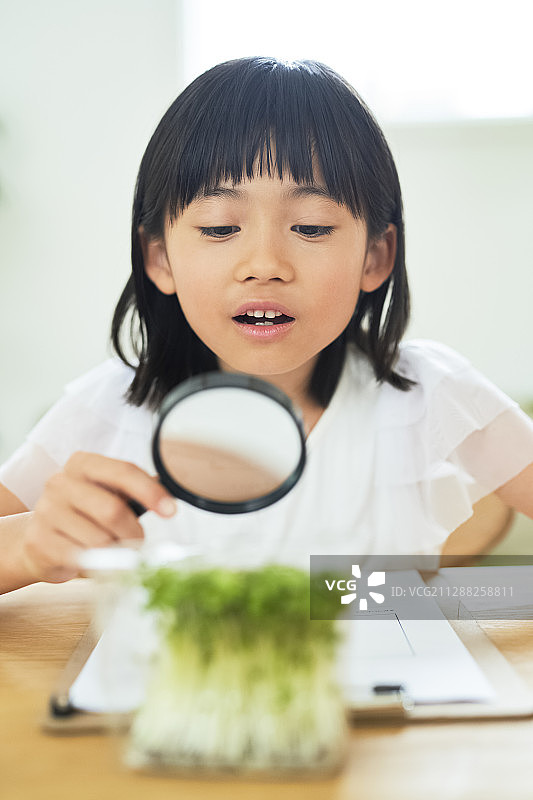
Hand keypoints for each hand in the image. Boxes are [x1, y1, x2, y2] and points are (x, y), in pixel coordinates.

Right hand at [21, 452, 175, 582]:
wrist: (38, 539)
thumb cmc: (83, 515)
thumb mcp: (107, 494)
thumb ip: (136, 490)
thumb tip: (174, 488)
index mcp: (82, 464)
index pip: (123, 471)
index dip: (151, 492)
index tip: (170, 511)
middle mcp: (60, 482)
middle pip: (113, 510)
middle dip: (133, 533)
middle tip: (137, 543)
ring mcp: (46, 511)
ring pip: (99, 539)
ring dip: (115, 552)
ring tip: (112, 552)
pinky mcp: (39, 540)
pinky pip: (81, 558)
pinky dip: (96, 565)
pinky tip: (93, 561)